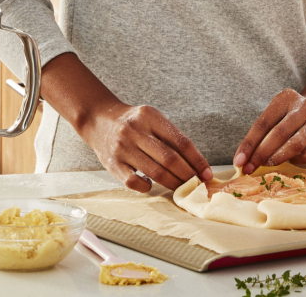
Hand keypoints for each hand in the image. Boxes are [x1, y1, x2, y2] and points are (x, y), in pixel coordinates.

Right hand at [75, 101, 213, 192]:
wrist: (98, 119)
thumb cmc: (133, 122)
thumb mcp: (151, 119)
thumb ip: (170, 137)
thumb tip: (197, 164)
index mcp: (149, 116)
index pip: (180, 141)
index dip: (197, 160)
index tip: (207, 174)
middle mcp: (134, 131)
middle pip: (170, 159)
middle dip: (188, 175)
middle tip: (197, 185)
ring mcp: (122, 148)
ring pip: (155, 172)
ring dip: (173, 184)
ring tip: (182, 189)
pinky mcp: (112, 164)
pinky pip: (134, 182)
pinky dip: (147, 187)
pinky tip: (152, 185)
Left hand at [231, 89, 305, 173]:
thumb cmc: (291, 117)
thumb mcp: (277, 115)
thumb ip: (262, 133)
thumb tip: (244, 159)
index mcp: (286, 98)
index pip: (263, 123)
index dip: (249, 144)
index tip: (238, 160)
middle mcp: (305, 107)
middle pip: (279, 133)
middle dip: (261, 154)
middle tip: (248, 168)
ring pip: (294, 145)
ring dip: (277, 158)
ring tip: (266, 165)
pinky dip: (294, 161)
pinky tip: (289, 159)